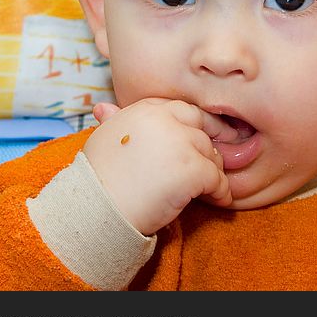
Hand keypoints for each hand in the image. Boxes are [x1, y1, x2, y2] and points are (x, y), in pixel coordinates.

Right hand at [85, 98, 236, 234]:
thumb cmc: (97, 178)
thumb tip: (103, 107)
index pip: (183, 110)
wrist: (96, 209)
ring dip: (213, 172)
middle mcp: (165, 120)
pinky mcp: (192, 170)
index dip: (197, 125)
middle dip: (210, 147)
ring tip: (209, 188)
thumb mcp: (103, 139)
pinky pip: (218, 179)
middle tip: (215, 164)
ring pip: (212, 154)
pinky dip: (221, 191)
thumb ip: (112, 121)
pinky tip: (217, 200)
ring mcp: (181, 144)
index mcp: (145, 110)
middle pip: (201, 130)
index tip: (207, 135)